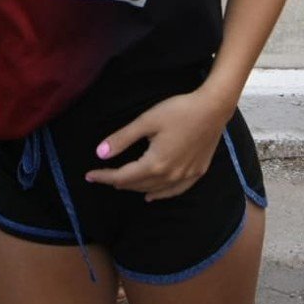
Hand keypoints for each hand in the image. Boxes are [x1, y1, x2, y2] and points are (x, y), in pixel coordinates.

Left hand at [85, 90, 232, 199]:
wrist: (214, 108)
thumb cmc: (179, 110)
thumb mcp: (146, 121)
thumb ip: (123, 139)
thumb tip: (100, 153)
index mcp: (155, 164)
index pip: (122, 177)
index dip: (104, 176)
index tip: (89, 175)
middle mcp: (169, 176)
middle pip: (137, 185)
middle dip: (117, 181)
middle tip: (102, 175)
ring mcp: (185, 176)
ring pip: (154, 190)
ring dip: (135, 188)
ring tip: (121, 184)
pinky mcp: (197, 172)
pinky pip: (174, 191)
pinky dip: (160, 195)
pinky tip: (152, 196)